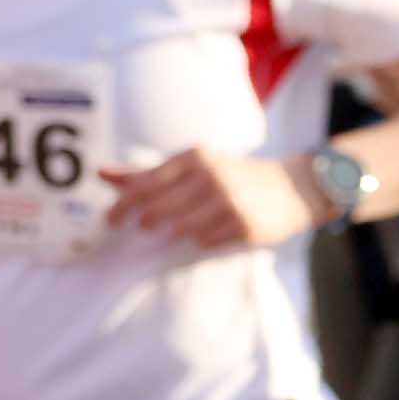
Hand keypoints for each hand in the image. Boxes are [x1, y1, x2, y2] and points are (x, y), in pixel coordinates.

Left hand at [103, 148, 321, 251]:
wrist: (297, 186)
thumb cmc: (236, 175)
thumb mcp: (196, 165)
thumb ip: (148, 172)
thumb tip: (101, 173)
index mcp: (195, 158)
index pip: (146, 184)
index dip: (122, 205)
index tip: (110, 220)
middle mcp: (211, 177)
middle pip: (158, 208)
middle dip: (146, 221)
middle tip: (145, 227)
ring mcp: (229, 202)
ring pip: (181, 228)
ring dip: (175, 232)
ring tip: (182, 228)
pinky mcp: (245, 225)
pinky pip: (206, 241)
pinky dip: (202, 239)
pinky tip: (210, 232)